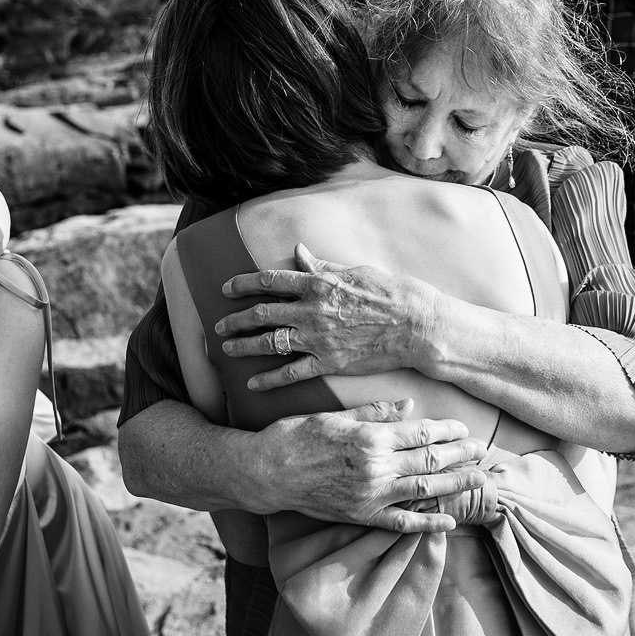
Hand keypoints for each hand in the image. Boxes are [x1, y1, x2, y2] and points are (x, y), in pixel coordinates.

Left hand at [215, 244, 446, 390]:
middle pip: (262, 313)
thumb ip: (322, 265)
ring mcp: (319, 338)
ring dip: (245, 346)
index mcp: (318, 284)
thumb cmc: (391, 293)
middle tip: (218, 325)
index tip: (227, 288)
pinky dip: (270, 379)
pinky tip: (254, 384)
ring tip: (227, 349)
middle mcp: (312, 311)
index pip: (270, 280)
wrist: (416, 326)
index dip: (243, 283)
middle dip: (235, 319)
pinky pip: (292, 373)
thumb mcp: (355, 271)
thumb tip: (299, 251)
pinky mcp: (329, 362)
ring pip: (270, 342)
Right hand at [254, 398, 488, 533]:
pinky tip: (449, 521)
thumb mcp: (335, 416)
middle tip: (482, 451)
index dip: (447, 431)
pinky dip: (428, 523)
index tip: (465, 430)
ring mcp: (370, 494)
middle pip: (429, 459)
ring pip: (424, 488)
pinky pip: (402, 522)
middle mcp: (376, 466)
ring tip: (478, 479)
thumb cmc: (297, 436)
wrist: (266, 472)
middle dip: (459, 455)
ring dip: (455, 484)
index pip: (420, 432)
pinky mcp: (362, 516)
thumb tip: (409, 407)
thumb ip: (375, 413)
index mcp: (371, 437)